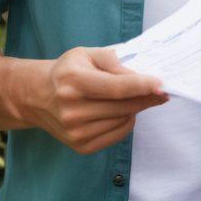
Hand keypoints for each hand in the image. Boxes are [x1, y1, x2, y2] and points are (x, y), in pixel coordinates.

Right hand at [20, 47, 167, 154]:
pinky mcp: (80, 146)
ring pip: (123, 120)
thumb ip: (114, 61)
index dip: (143, 86)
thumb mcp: (87, 54)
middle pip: (124, 106)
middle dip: (147, 97)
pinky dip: (126, 121)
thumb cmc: (68, 71)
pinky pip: (118, 134)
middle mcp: (72, 109)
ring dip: (135, 108)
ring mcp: (75, 131)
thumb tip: (139, 77)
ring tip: (131, 97)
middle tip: (161, 90)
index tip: (162, 85)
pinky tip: (120, 111)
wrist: (37, 97)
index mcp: (73, 81)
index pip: (117, 87)